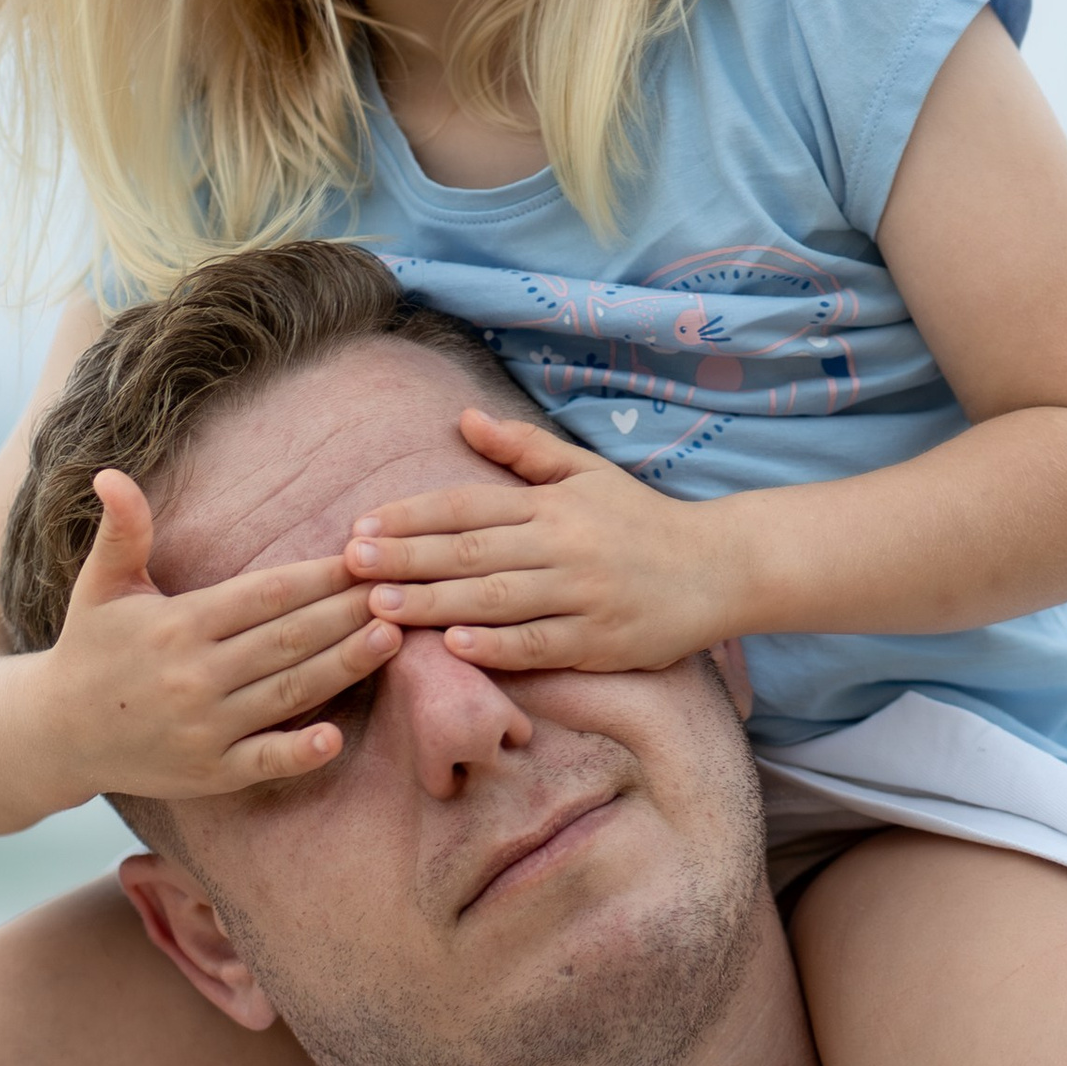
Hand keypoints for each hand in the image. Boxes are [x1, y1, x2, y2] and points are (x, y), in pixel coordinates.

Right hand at [44, 471, 400, 799]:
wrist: (55, 733)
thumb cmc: (91, 648)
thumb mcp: (101, 585)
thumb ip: (122, 531)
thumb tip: (110, 472)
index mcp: (177, 625)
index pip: (264, 594)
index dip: (318, 574)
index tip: (363, 555)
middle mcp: (193, 676)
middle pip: (288, 638)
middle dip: (348, 611)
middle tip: (402, 588)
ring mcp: (203, 729)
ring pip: (289, 693)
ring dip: (344, 665)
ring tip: (392, 637)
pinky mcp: (208, 775)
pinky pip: (263, 763)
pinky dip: (299, 753)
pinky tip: (336, 736)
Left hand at [343, 407, 729, 671]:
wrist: (717, 569)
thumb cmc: (640, 520)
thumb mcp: (585, 472)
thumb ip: (522, 449)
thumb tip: (463, 418)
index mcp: (552, 504)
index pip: (468, 506)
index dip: (413, 516)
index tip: (362, 525)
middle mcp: (563, 546)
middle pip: (471, 552)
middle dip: (406, 558)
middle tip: (350, 565)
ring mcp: (581, 596)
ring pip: (496, 600)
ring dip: (434, 602)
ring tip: (380, 606)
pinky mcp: (599, 642)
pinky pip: (540, 645)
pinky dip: (497, 647)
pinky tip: (454, 646)